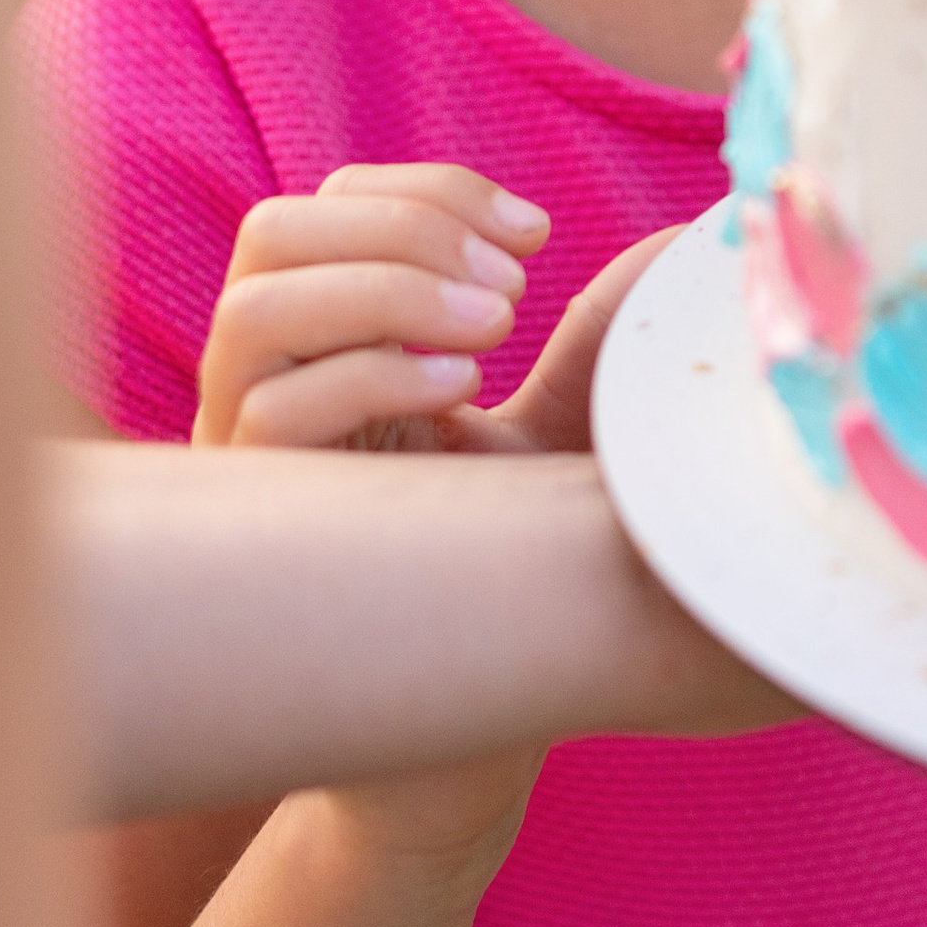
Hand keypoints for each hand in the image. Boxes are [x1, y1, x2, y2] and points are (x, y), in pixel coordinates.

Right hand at [193, 164, 558, 875]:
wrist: (463, 736)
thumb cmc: (502, 563)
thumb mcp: (558, 430)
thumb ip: (596, 337)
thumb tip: (678, 244)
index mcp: (328, 339)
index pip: (331, 203)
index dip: (429, 190)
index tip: (537, 234)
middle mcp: (268, 384)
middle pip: (271, 233)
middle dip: (401, 226)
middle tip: (514, 284)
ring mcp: (247, 454)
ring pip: (250, 312)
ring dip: (381, 291)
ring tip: (496, 326)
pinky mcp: (261, 522)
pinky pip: (269, 415)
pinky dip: (370, 376)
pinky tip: (467, 389)